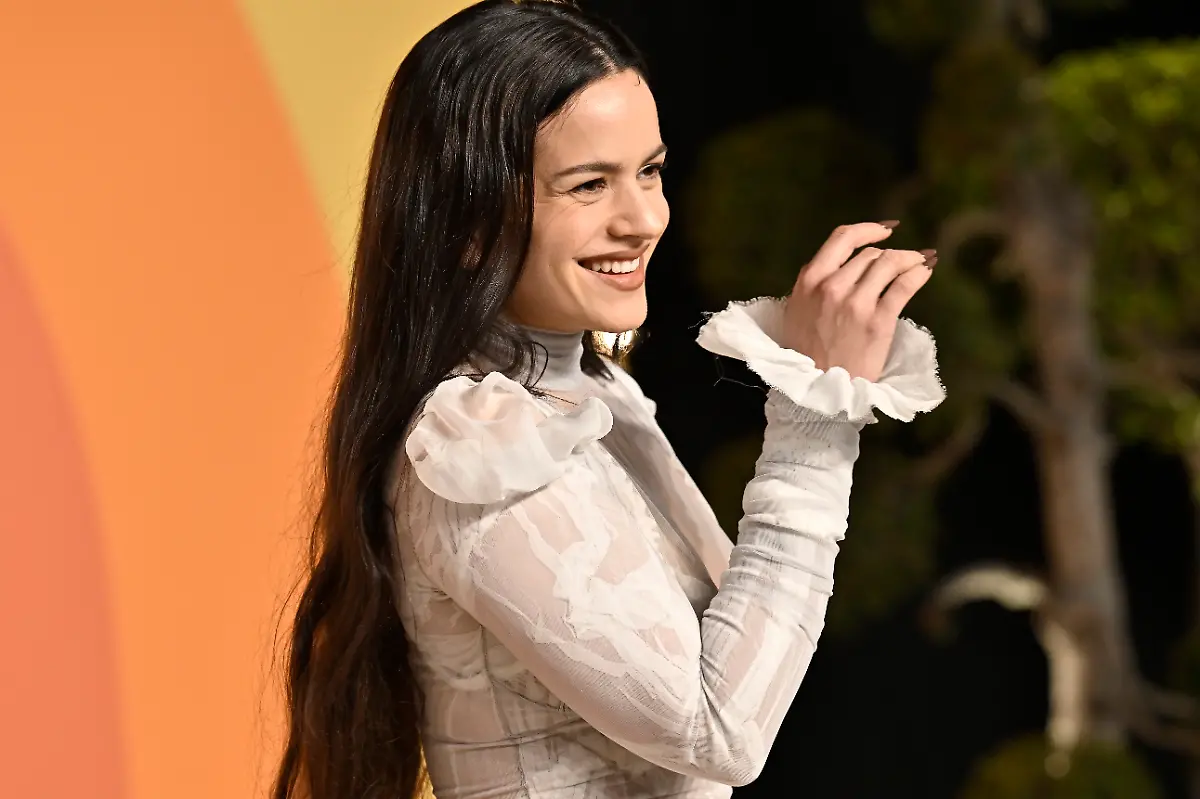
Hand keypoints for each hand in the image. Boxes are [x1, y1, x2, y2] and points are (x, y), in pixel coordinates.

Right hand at [781, 222, 934, 381]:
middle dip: (890, 255)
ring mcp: (856, 303)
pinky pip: (904, 285)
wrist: (818, 391)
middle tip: (903, 261)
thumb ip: (815, 284)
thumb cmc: (807, 353)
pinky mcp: (878, 321)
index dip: (869, 229)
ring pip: (889, 263)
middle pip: (870, 254)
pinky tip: (925, 272)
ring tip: (920, 262)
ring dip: (909, 259)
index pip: (842, 238)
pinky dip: (919, 273)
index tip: (886, 230)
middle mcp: (832, 286)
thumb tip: (842, 264)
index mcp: (810, 281)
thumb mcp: (797, 311)